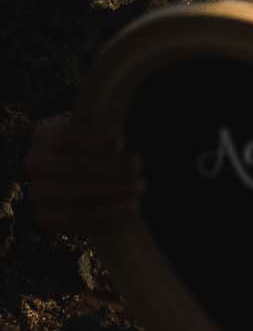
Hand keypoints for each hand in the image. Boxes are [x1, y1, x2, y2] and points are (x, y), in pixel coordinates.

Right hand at [24, 114, 142, 236]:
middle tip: (139, 165)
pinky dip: (108, 212)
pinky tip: (132, 205)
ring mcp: (36, 192)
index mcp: (45, 135)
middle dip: (110, 168)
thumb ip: (101, 112)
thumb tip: (114, 127)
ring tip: (141, 186)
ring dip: (113, 190)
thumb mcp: (104, 124)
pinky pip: (76, 218)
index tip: (121, 143)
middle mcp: (34, 164)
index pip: (67, 139)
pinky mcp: (45, 217)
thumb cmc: (106, 145)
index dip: (94, 142)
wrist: (99, 180)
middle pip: (74, 167)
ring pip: (76, 193)